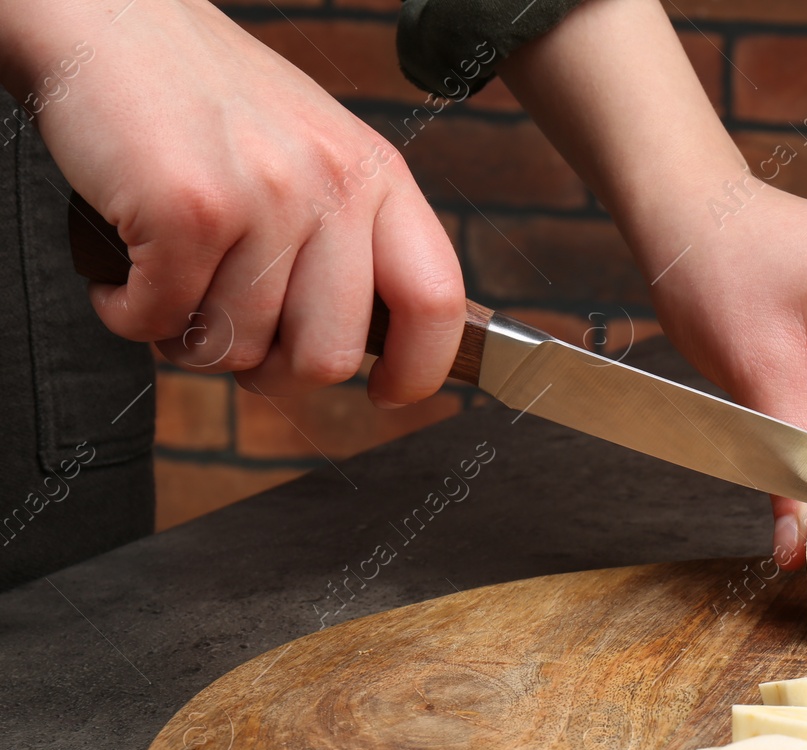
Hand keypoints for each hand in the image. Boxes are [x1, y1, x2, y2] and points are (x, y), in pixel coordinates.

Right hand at [0, 0, 463, 403]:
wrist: (105, 21)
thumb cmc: (206, 104)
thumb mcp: (313, 155)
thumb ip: (346, 241)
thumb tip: (360, 353)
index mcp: (378, 178)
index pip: (438, 302)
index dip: (418, 369)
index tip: (387, 393)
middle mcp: (333, 185)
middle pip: (328, 356)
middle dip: (271, 373)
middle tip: (233, 338)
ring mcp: (264, 196)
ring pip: (237, 349)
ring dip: (187, 337)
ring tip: (170, 282)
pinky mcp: (188, 209)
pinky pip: (160, 323)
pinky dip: (129, 314)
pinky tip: (125, 273)